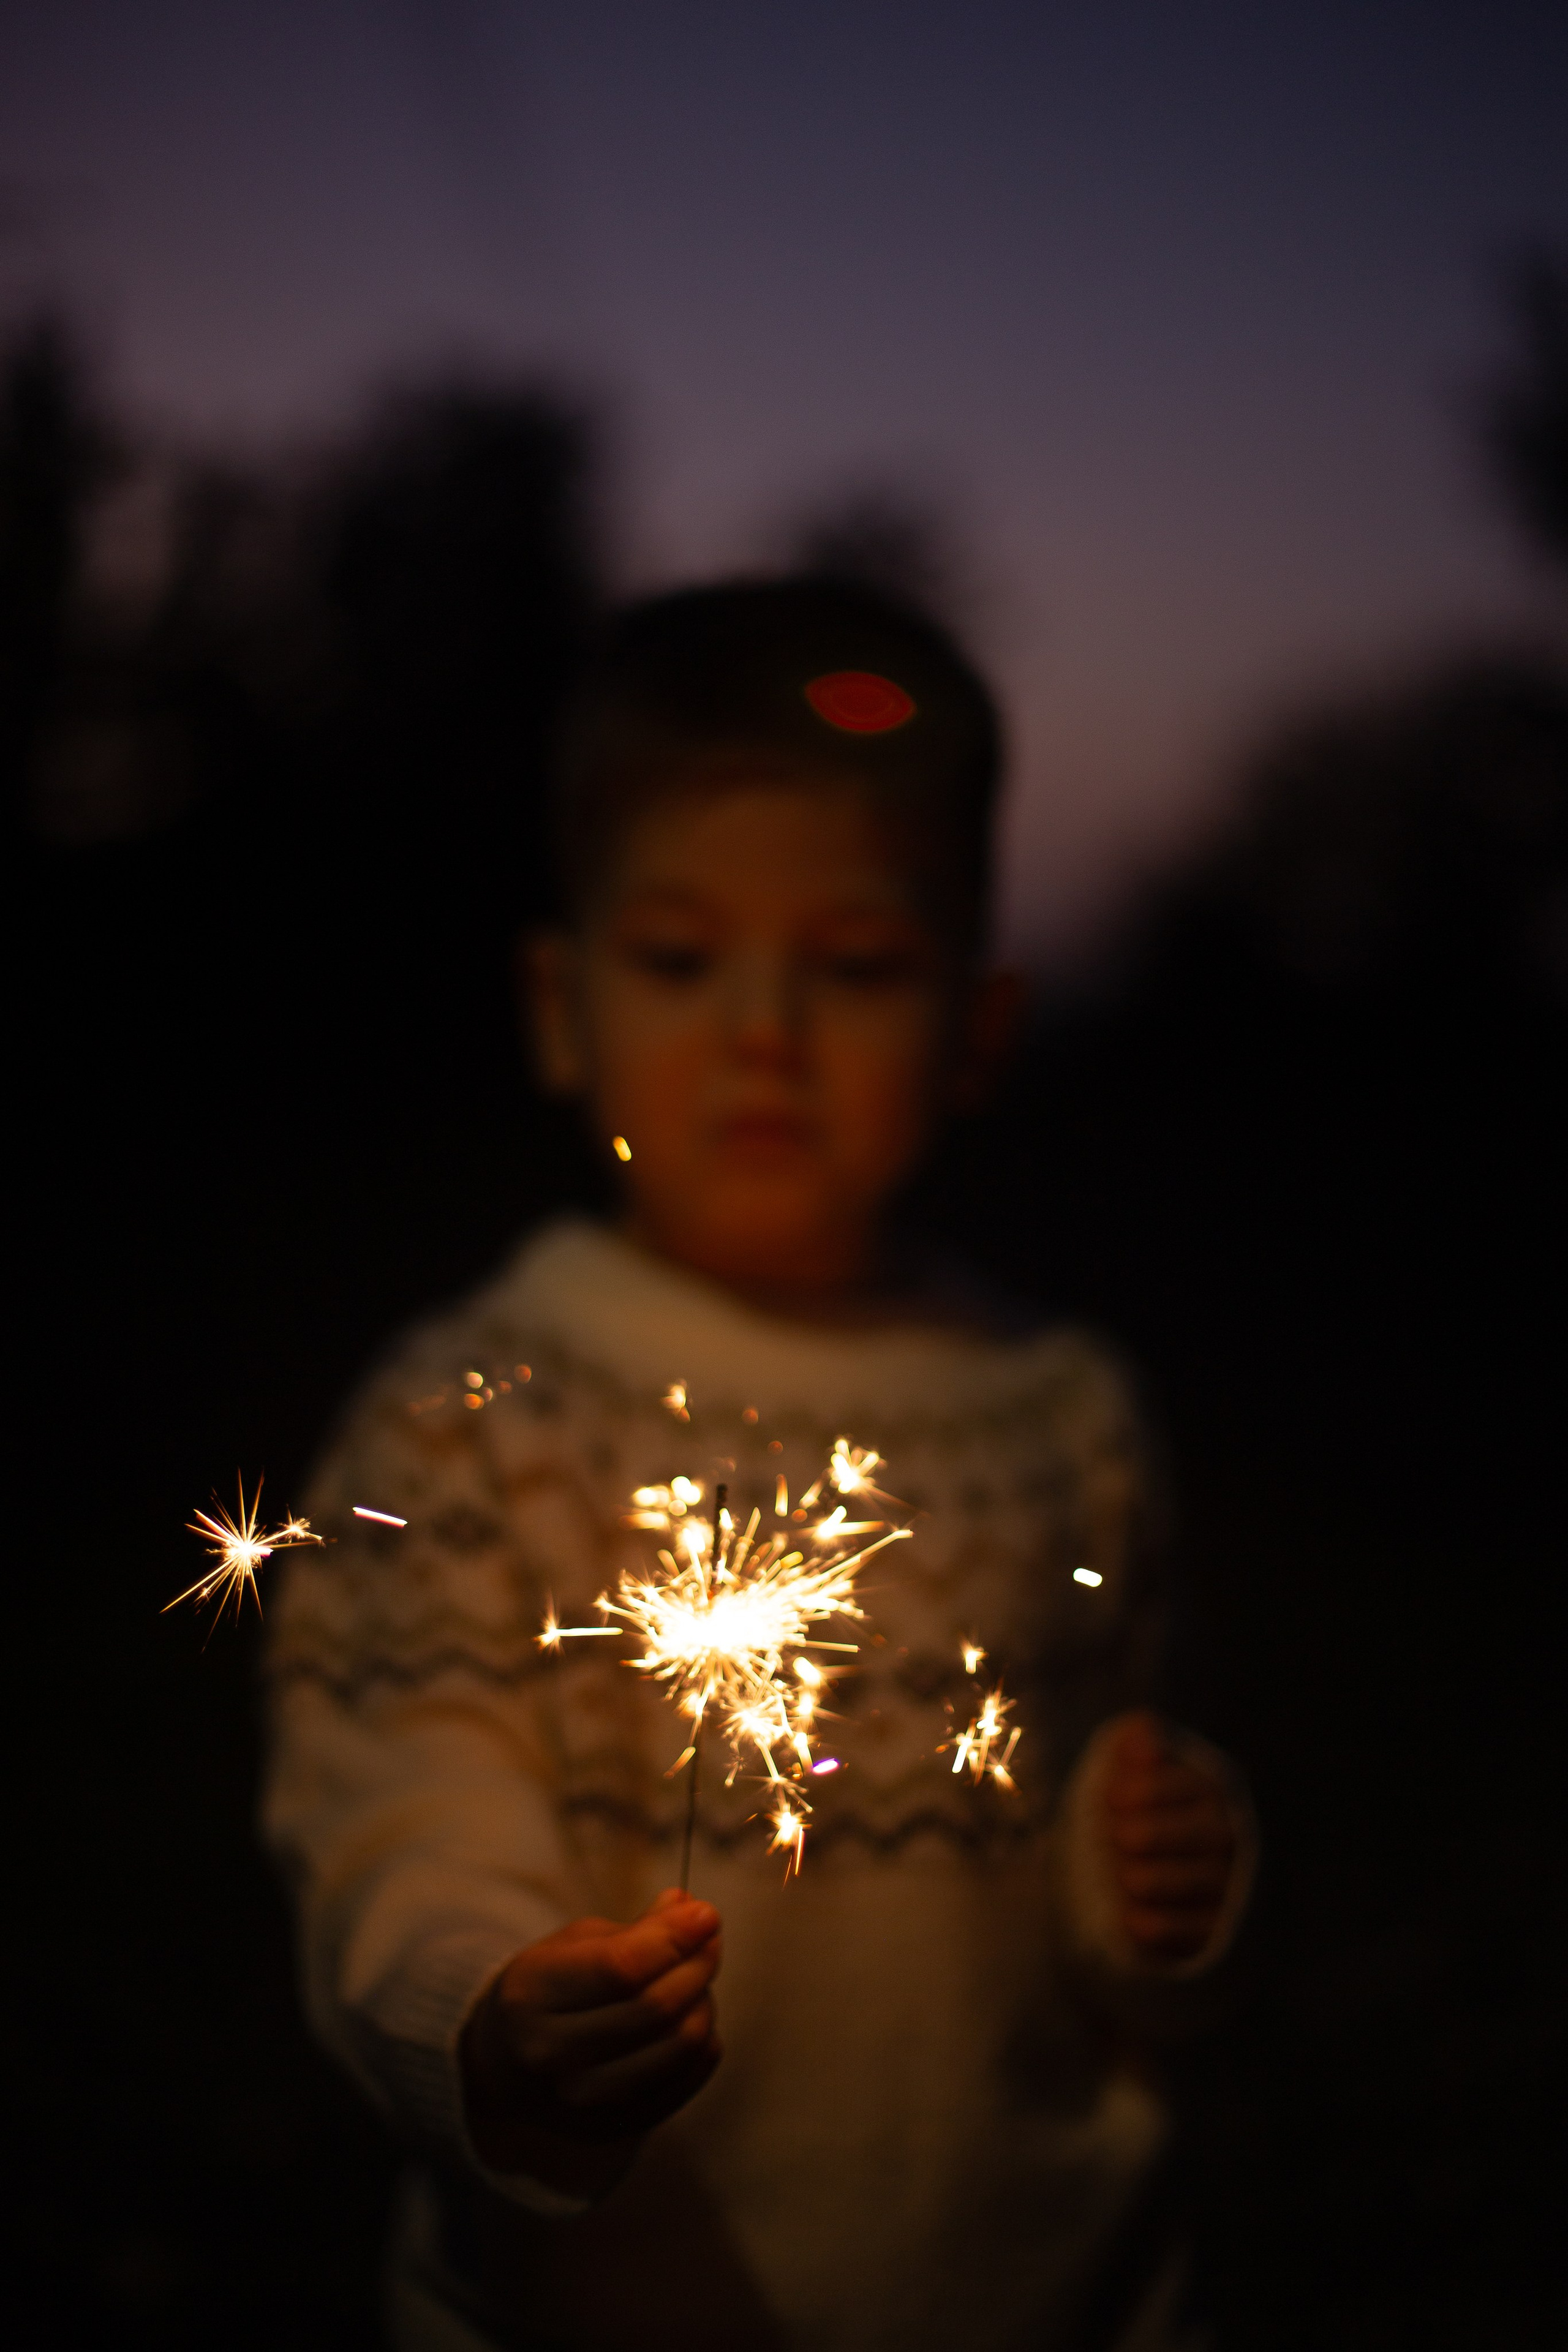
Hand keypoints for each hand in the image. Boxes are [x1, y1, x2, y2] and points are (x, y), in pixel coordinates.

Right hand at [460, 1888, 721, 2190]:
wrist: (505, 2063)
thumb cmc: (549, 1989)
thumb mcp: (574, 1944)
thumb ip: (635, 1929)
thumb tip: (689, 1907)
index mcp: (531, 1995)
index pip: (620, 1967)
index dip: (673, 1938)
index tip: (706, 1914)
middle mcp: (550, 2056)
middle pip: (654, 2009)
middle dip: (697, 1966)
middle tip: (709, 1941)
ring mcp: (580, 2102)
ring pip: (677, 2048)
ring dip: (702, 2004)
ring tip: (697, 1981)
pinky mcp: (609, 2128)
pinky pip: (685, 2083)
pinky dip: (703, 2045)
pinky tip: (692, 2019)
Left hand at [1100, 1712, 1237, 1963]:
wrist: (1119, 1881)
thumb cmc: (1126, 1814)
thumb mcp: (1127, 1775)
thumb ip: (1134, 1746)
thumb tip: (1139, 1731)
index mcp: (1208, 1793)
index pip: (1197, 1787)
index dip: (1157, 1789)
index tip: (1113, 1795)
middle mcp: (1226, 1838)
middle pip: (1209, 1835)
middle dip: (1163, 1834)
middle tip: (1120, 1836)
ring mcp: (1225, 1886)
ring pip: (1208, 1883)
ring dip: (1166, 1880)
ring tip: (1127, 1878)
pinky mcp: (1213, 1931)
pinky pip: (1201, 1931)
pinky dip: (1168, 1928)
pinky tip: (1134, 1922)